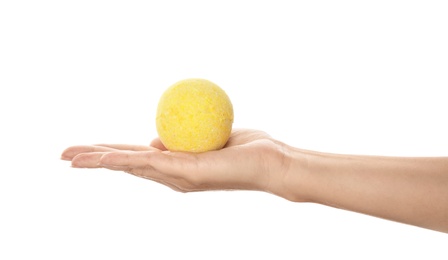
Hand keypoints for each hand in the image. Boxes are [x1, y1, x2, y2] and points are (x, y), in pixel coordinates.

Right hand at [61, 129, 292, 195]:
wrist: (270, 162)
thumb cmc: (245, 150)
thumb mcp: (206, 140)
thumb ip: (179, 141)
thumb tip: (156, 141)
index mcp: (176, 167)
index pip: (136, 158)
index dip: (111, 154)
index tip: (90, 151)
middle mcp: (172, 176)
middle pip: (125, 164)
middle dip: (94, 161)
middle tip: (64, 155)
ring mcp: (176, 176)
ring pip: (129, 165)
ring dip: (98, 161)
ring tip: (70, 158)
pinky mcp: (185, 172)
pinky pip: (148, 161)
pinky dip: (121, 159)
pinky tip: (100, 157)